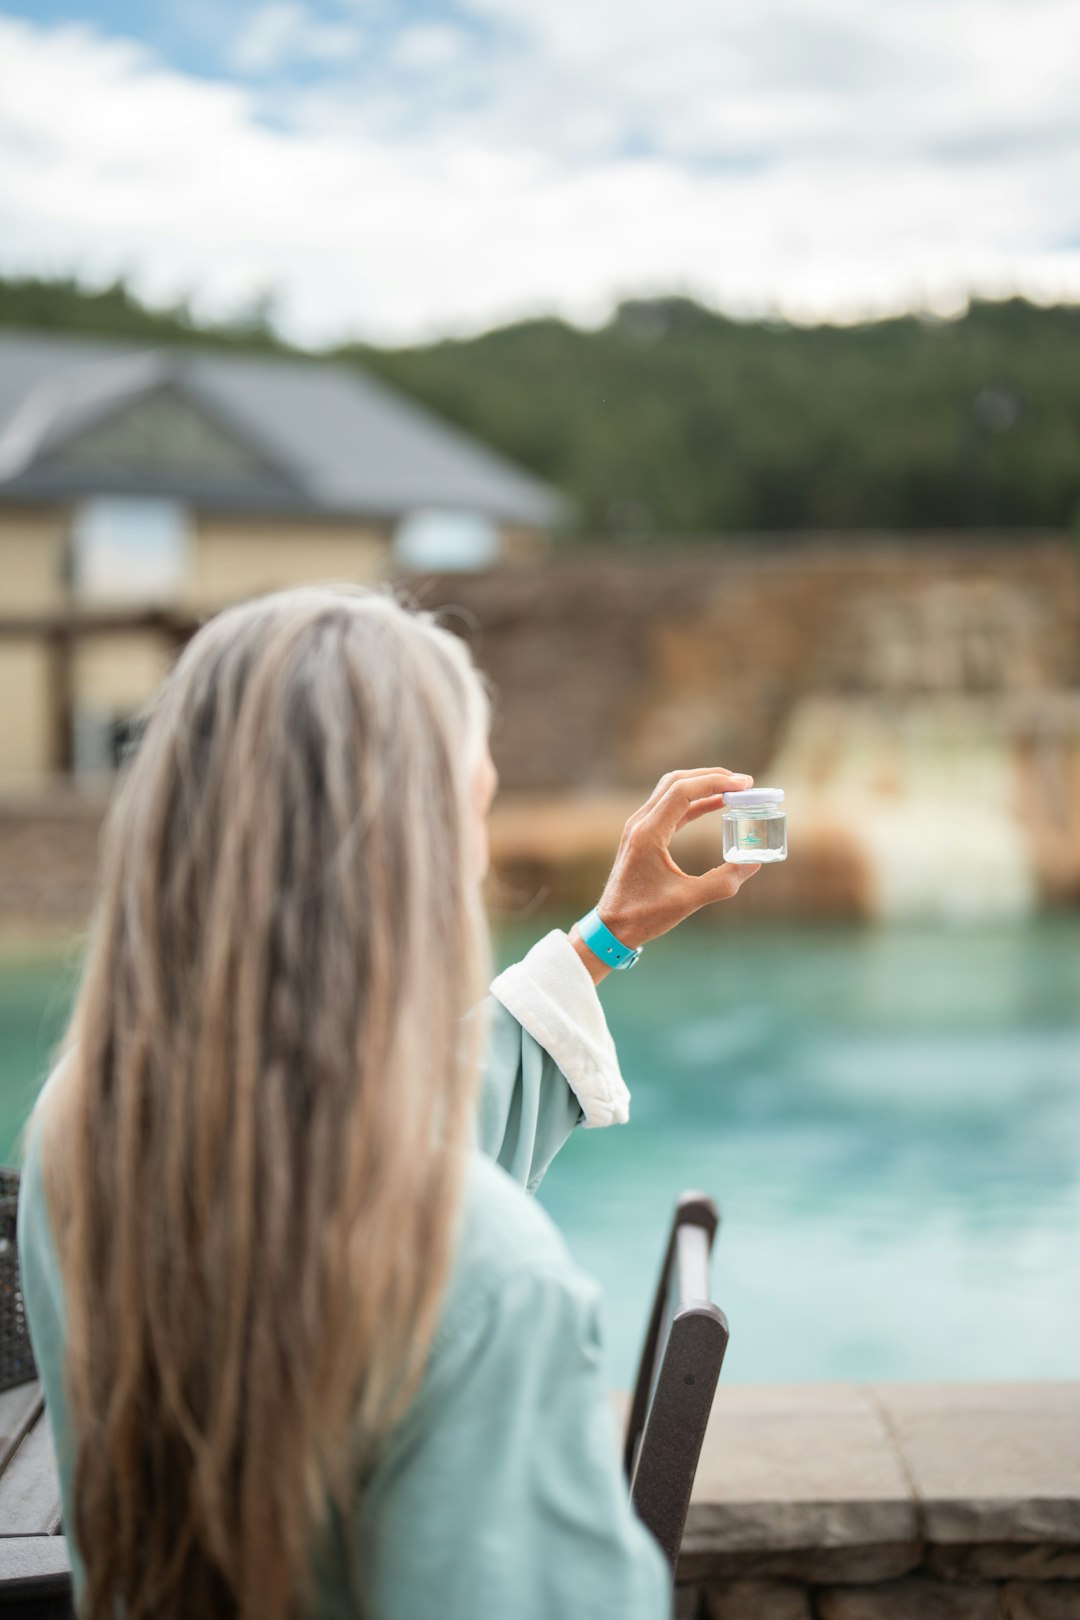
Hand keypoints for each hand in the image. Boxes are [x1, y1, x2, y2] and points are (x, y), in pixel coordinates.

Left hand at [569, 768, 760, 982]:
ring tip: (734, 790)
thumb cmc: (643, 916)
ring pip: (671, 791)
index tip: (744, 785)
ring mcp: (639, 827)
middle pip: (676, 782)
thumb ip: (722, 882)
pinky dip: (694, 802)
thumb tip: (753, 863)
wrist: (611, 928)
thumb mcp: (687, 901)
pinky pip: (670, 808)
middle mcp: (640, 823)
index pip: (683, 791)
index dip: (715, 782)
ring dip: (702, 786)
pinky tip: (716, 805)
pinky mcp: (642, 835)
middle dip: (711, 777)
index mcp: (648, 834)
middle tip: (743, 783)